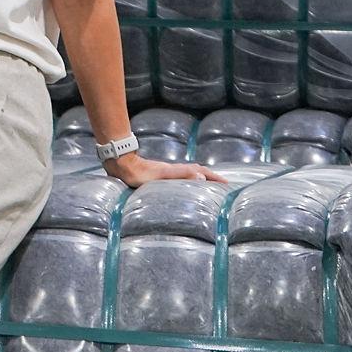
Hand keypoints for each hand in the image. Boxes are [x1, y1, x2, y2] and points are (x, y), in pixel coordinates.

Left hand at [104, 153, 226, 188]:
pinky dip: (190, 179)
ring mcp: (168, 172)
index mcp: (178, 170)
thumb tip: (202, 178)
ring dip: (202, 178)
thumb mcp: (162, 176)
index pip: (202, 172)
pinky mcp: (161, 175)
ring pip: (190, 173)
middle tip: (223, 184)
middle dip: (212, 177)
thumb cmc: (141, 174)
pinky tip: (185, 185)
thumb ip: (181, 176)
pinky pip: (181, 177)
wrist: (123, 166)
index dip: (215, 177)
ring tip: (210, 185)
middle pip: (198, 171)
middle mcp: (175, 170)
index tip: (227, 183)